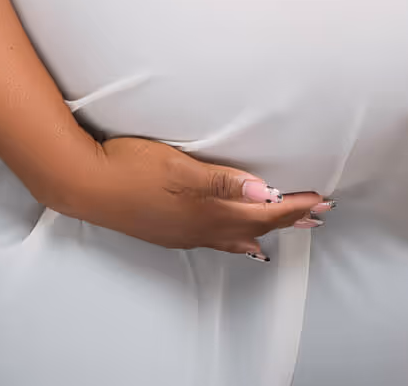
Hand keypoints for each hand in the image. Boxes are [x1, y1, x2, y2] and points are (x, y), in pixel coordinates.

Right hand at [58, 135, 330, 260]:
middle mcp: (200, 228)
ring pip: (236, 238)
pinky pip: (215, 241)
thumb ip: (223, 180)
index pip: (264, 211)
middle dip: (289, 221)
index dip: (295, 207)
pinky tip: (234, 238)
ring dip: (264, 230)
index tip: (322, 201)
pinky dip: (237, 239)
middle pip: (256, 227)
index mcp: (208, 210)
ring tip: (285, 232)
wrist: (86, 183)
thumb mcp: (179, 166)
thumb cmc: (131, 166)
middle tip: (318, 217)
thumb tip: (266, 194)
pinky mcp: (169, 232)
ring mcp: (184, 233)